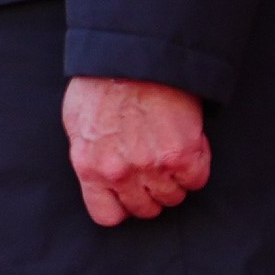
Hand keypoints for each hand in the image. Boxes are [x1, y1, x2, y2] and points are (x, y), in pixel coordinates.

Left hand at [65, 76, 210, 226]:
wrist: (134, 58)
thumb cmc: (102, 85)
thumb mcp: (77, 122)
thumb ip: (87, 154)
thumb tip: (96, 173)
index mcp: (90, 167)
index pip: (107, 215)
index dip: (122, 207)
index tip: (130, 195)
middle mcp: (120, 173)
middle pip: (145, 209)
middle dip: (151, 192)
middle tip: (154, 168)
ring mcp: (151, 166)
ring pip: (173, 197)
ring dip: (175, 180)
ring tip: (168, 151)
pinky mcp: (182, 156)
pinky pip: (196, 180)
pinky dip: (196, 167)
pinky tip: (187, 145)